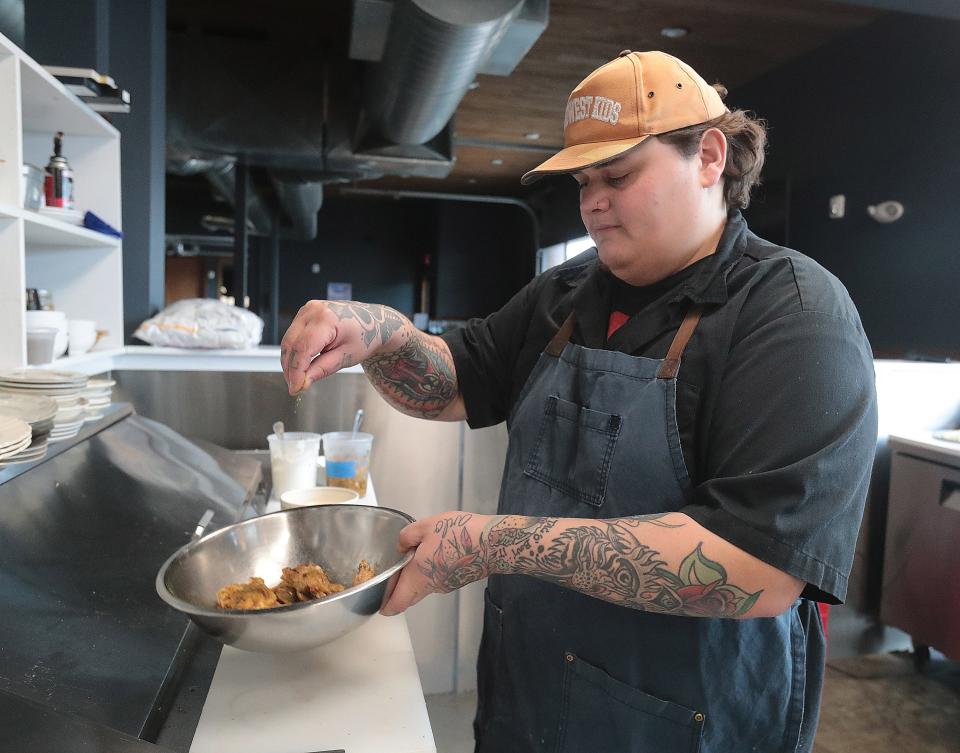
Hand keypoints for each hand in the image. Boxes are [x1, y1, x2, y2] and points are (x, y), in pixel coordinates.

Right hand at [280, 300, 404, 394]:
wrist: (373, 321)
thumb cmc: (365, 336)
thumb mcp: (346, 357)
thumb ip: (322, 369)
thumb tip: (302, 382)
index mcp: (327, 319)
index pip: (303, 349)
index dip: (296, 371)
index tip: (295, 388)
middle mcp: (313, 310)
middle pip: (291, 344)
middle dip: (290, 369)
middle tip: (295, 387)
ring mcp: (307, 310)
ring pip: (288, 340)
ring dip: (289, 362)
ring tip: (297, 379)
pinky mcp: (305, 313)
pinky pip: (292, 336)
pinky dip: (294, 352)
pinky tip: (300, 366)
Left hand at [380, 511, 491, 615]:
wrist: (493, 543)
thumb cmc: (459, 535)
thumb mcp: (425, 526)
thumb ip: (406, 536)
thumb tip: (401, 545)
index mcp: (417, 577)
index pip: (396, 604)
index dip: (385, 605)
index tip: (379, 602)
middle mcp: (431, 587)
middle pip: (409, 597)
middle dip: (399, 589)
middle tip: (394, 573)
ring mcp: (446, 585)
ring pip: (424, 587)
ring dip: (417, 577)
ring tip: (416, 555)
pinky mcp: (458, 580)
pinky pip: (438, 580)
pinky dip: (432, 571)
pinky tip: (436, 552)